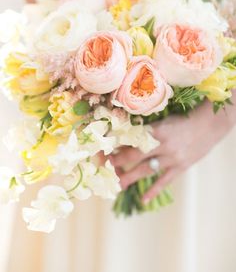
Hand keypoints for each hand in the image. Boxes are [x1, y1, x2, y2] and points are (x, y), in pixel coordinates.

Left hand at [111, 99, 235, 203]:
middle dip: (117, 161)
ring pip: (146, 170)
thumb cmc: (183, 120)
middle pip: (135, 155)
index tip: (103, 149)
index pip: (130, 139)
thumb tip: (127, 139)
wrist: (208, 125)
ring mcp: (172, 158)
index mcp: (156, 130)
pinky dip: (154, 190)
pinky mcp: (181, 167)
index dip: (116, 144)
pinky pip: (165, 181)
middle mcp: (163, 145)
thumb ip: (148, 131)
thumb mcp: (164, 121)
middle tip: (104, 167)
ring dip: (130, 177)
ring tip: (117, 185)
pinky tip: (143, 199)